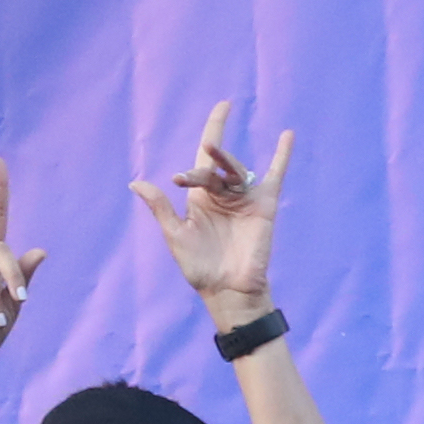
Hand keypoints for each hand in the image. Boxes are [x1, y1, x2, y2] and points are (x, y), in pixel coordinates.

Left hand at [134, 103, 293, 322]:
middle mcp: (223, 194)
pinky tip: (288, 135)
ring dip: (227, 159)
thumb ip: (160, 208)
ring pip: (236, 169)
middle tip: (204, 152)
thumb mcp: (175, 235)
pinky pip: (276, 175)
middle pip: (216, 166)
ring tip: (214, 149)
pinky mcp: (264, 205)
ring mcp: (244, 198)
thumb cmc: (199, 266)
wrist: (227, 288)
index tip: (177, 179)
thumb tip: (135, 182)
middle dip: (208, 158)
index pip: (199, 166)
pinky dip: (283, 156)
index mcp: (200, 199)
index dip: (191, 166)